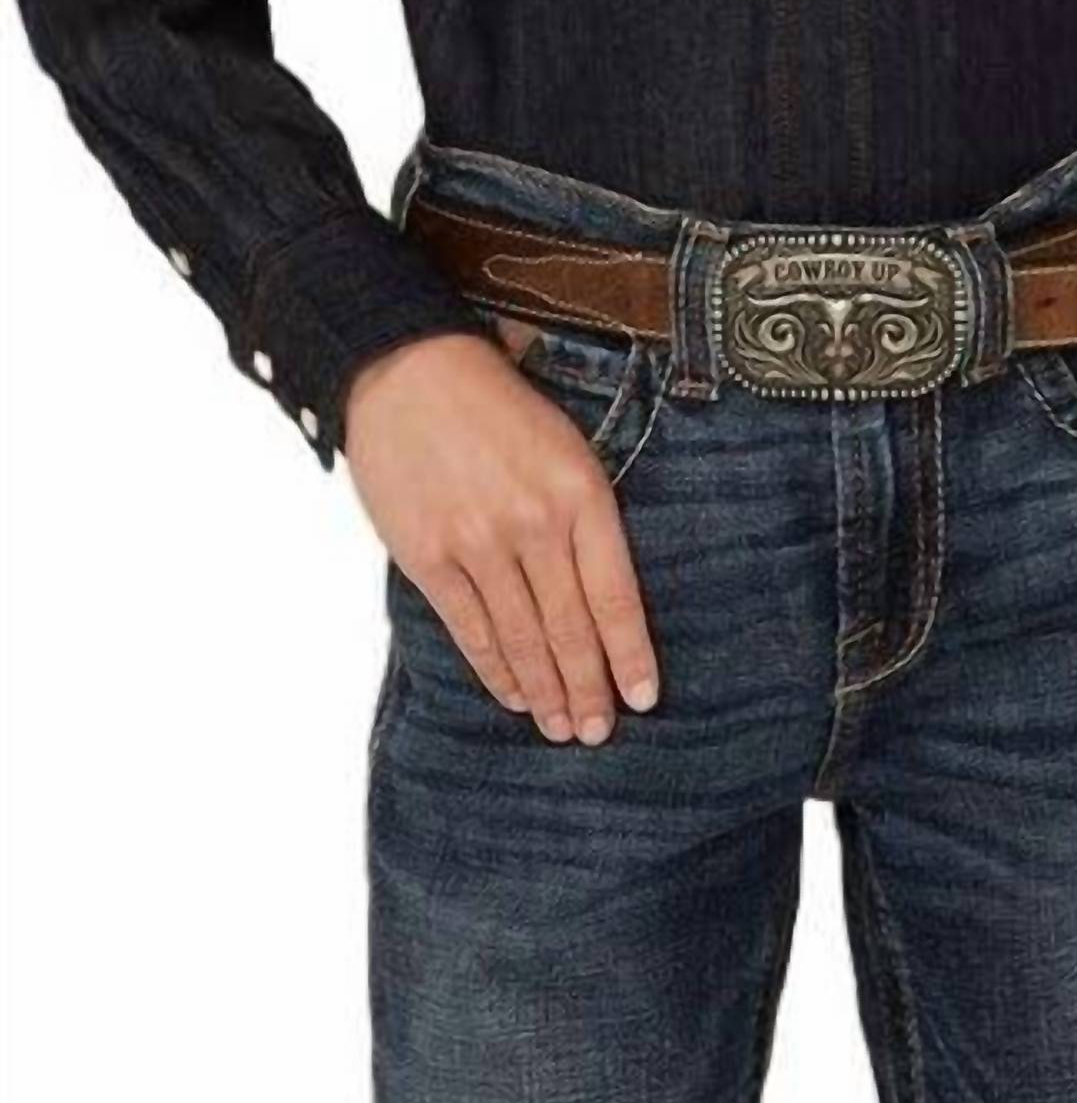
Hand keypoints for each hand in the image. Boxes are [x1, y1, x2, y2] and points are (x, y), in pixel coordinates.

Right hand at [344, 329, 658, 742]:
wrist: (407, 370)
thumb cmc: (496, 407)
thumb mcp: (565, 446)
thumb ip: (585, 516)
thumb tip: (603, 600)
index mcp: (579, 492)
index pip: (614, 595)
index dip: (630, 654)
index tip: (645, 698)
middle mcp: (533, 523)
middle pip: (571, 628)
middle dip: (589, 689)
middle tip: (599, 732)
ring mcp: (478, 543)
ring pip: (522, 639)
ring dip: (546, 692)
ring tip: (562, 729)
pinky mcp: (429, 557)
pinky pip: (471, 630)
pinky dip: (495, 670)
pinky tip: (514, 696)